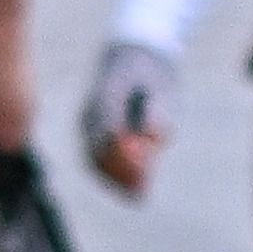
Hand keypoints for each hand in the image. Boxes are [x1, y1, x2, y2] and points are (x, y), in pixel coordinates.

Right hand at [79, 38, 175, 201]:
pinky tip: (133, 190)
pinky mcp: (92, 130)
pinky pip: (97, 157)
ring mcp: (89, 120)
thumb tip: (154, 135)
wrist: (134, 53)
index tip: (143, 170)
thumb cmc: (154, 71)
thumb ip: (158, 109)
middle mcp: (92, 108)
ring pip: (94, 156)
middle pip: (98, 147)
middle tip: (141, 193)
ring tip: (138, 197)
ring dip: (115, 179)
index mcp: (109, 91)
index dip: (124, 152)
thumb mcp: (163, 85)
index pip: (110, 126)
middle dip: (120, 172)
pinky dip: (112, 175)